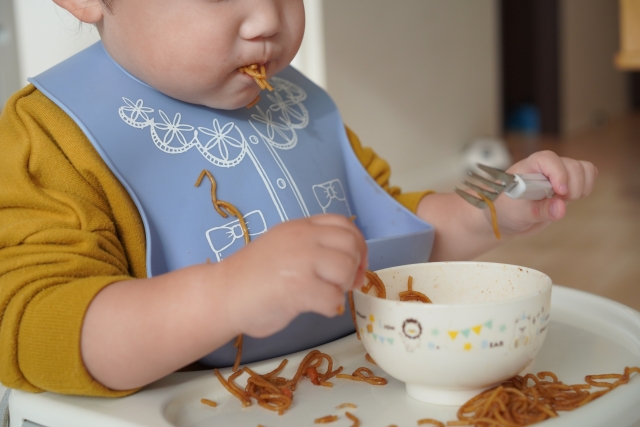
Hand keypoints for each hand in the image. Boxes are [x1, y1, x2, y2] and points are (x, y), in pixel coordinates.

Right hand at [219, 214, 366, 337]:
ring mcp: (301, 261)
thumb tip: (354, 268)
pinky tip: (316, 308)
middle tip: (343, 284)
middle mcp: (302, 238)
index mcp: (299, 227)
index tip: (356, 263)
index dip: (357, 244)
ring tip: (327, 294)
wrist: (222, 294)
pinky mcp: (299, 287)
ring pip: (346, 268)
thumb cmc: (252, 276)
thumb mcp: (284, 247)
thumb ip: (314, 249)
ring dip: (343, 286)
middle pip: (351, 245)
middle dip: (355, 267)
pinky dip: (331, 307)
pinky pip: (334, 297)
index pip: (343, 224)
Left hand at [493, 150, 597, 235]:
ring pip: (582, 168)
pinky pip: (587, 174)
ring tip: (564, 200)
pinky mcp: (567, 182)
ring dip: (580, 186)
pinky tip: (573, 198)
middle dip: (572, 185)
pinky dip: (586, 186)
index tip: (560, 192)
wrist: (506, 218)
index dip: (558, 172)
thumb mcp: (519, 214)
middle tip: (559, 201)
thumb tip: (561, 208)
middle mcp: (544, 168)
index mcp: (527, 169)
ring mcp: (557, 174)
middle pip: (570, 164)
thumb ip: (540, 211)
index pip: (547, 159)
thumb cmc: (506, 211)